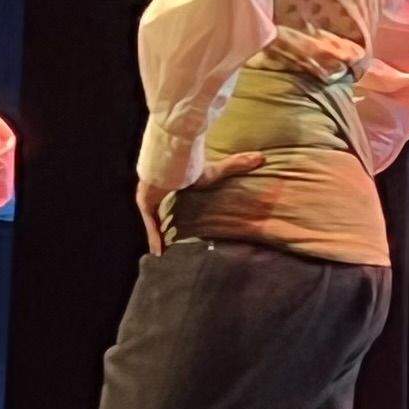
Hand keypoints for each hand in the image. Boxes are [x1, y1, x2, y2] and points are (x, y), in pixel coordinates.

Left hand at [134, 152, 271, 254]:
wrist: (171, 162)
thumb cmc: (194, 166)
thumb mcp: (218, 170)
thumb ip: (238, 164)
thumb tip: (262, 156)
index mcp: (176, 180)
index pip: (176, 192)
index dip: (177, 203)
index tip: (182, 216)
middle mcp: (162, 189)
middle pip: (162, 207)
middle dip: (164, 220)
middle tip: (171, 236)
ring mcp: (151, 196)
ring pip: (154, 217)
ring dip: (158, 232)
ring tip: (163, 249)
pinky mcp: (146, 202)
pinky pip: (149, 223)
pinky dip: (154, 237)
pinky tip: (158, 252)